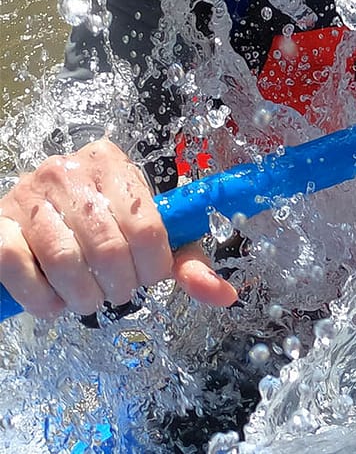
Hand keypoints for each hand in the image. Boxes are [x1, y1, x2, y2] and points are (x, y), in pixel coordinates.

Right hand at [0, 140, 235, 318]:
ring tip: (88, 299)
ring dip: (82, 297)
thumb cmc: (101, 226)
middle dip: (119, 286)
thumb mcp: (148, 234)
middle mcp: (68, 171)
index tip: (147, 276)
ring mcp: (27, 196)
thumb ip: (185, 260)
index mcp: (113, 165)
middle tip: (117, 292)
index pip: (148, 228)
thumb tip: (224, 295)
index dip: (152, 267)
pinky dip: (42, 299)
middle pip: (108, 248)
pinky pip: (19, 268)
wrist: (29, 219)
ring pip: (64, 261)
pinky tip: (54, 301)